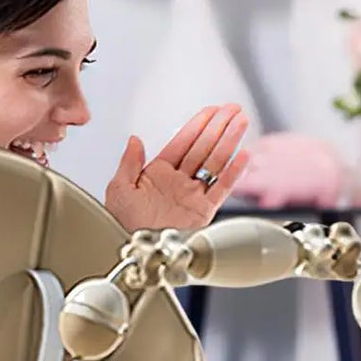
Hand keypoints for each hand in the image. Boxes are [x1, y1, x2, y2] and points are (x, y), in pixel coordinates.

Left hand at [105, 104, 250, 232]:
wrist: (136, 251)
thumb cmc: (122, 225)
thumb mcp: (118, 189)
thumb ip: (128, 163)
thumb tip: (134, 140)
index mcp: (159, 174)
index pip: (183, 142)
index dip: (198, 124)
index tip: (212, 110)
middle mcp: (179, 182)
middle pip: (204, 148)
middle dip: (219, 126)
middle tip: (233, 109)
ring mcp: (193, 196)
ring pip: (215, 163)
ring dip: (229, 142)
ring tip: (241, 123)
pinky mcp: (203, 212)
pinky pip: (222, 188)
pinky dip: (233, 173)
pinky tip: (242, 156)